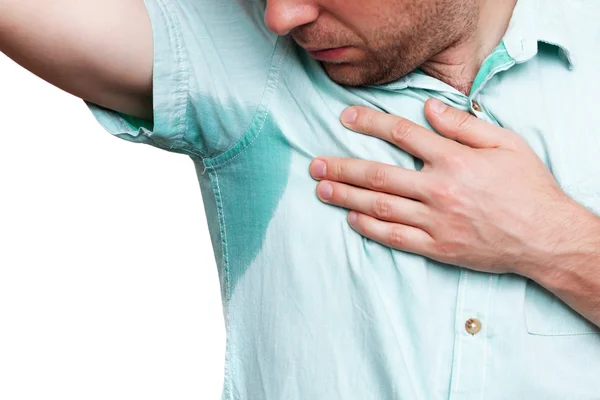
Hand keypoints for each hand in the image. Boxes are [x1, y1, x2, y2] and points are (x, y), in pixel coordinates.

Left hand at [309, 98, 580, 275]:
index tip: (345, 118)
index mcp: (454, 159)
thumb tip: (429, 107)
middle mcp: (438, 189)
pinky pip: (395, 236)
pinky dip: (370, 227)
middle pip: (378, 174)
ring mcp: (435, 221)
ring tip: (321, 188)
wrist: (545, 237)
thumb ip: (464, 125)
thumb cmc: (528, 187)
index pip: (401, 133)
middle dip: (342, 167)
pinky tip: (350, 218)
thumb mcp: (506, 143)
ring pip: (379, 205)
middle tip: (315, 164)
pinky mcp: (437, 247)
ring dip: (346, 196)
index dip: (370, 123)